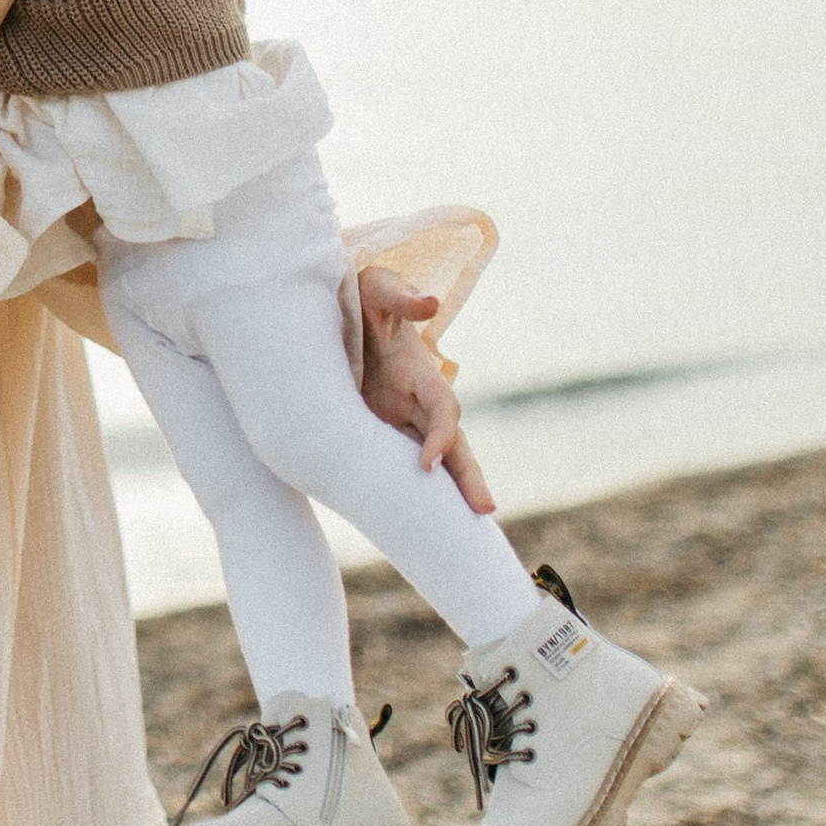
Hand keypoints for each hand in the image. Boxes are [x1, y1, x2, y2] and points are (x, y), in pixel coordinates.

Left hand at [355, 264, 496, 514]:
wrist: (340, 310)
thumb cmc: (364, 295)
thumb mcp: (379, 288)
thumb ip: (401, 296)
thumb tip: (429, 302)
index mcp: (420, 374)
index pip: (443, 412)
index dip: (441, 437)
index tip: (427, 465)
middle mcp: (417, 404)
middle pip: (453, 446)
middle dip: (468, 478)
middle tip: (485, 512)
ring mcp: (399, 420)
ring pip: (432, 464)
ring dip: (446, 497)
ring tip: (457, 538)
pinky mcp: (376, 432)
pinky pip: (395, 467)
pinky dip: (408, 495)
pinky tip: (410, 527)